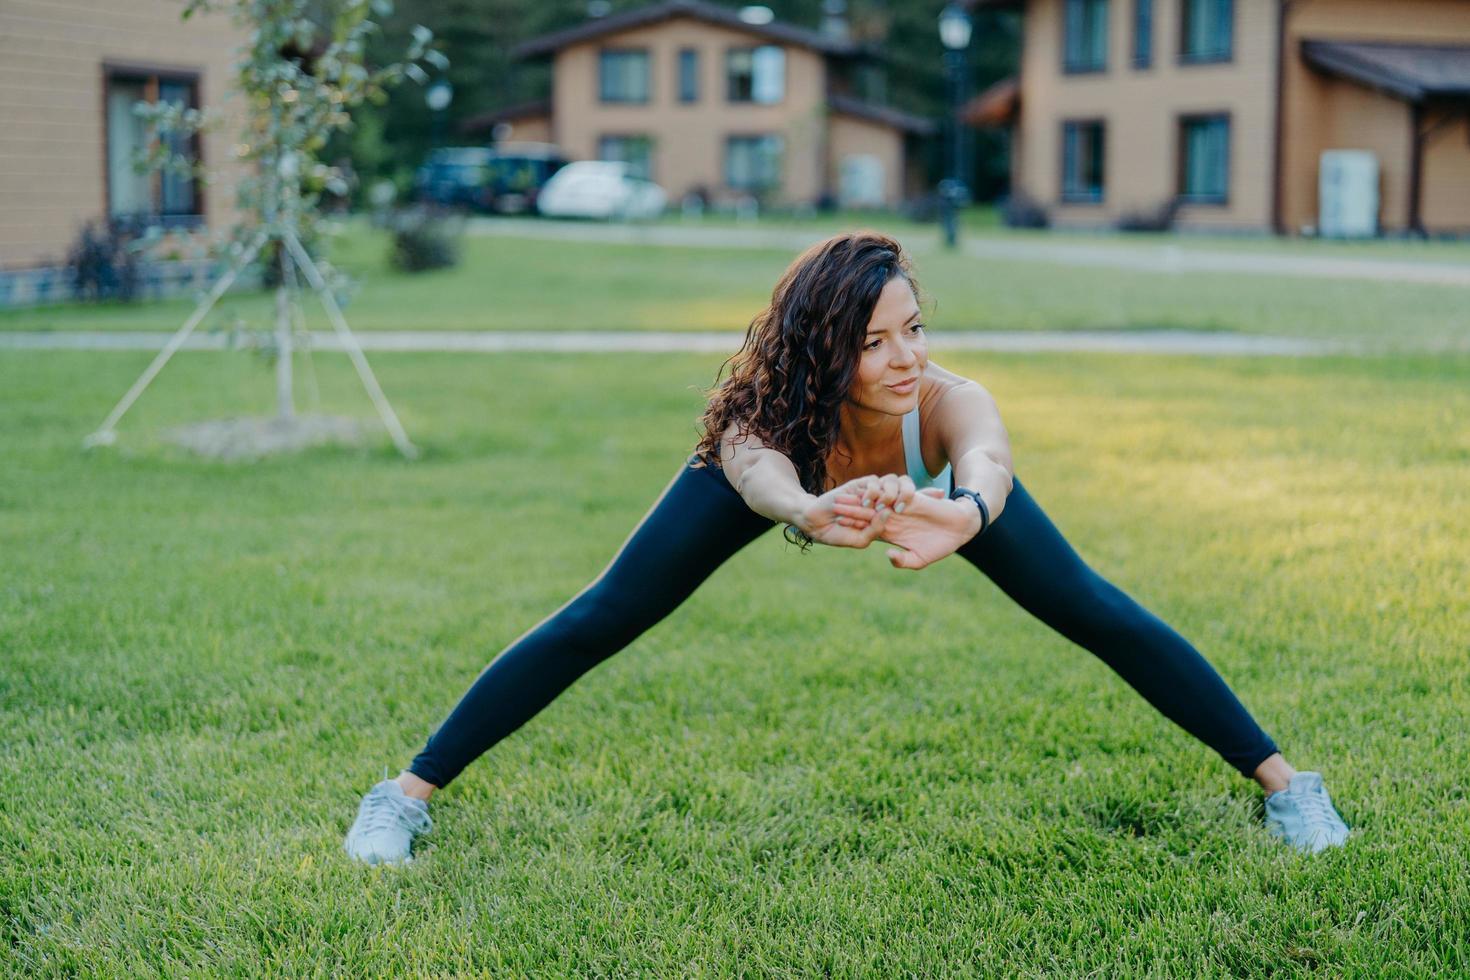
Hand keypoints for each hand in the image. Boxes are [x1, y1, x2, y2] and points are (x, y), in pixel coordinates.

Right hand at [799, 474, 916, 548]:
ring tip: (887, 507)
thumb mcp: (860, 540)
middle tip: (916, 502)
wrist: (816, 523)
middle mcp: (881, 501)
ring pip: (892, 482)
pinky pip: (874, 481)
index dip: (926, 500)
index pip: (908, 505)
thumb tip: (886, 514)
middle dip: (917, 491)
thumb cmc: (837, 535)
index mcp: (885, 515)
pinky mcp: (859, 484)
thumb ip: (874, 531)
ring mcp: (871, 492)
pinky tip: (869, 502)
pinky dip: (874, 491)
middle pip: (906, 488)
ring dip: (892, 493)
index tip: (942, 497)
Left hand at [833, 486, 981, 569]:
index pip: (868, 528)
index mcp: (892, 533)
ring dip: (862, 499)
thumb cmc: (942, 545)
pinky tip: (869, 493)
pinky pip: (895, 494)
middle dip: (851, 509)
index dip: (854, 525)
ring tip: (845, 496)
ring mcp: (902, 507)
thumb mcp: (920, 559)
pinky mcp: (912, 498)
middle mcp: (894, 518)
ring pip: (878, 501)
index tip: (837, 524)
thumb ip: (903, 561)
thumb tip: (888, 556)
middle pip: (868, 512)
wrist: (960, 528)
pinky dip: (883, 494)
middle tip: (832, 505)